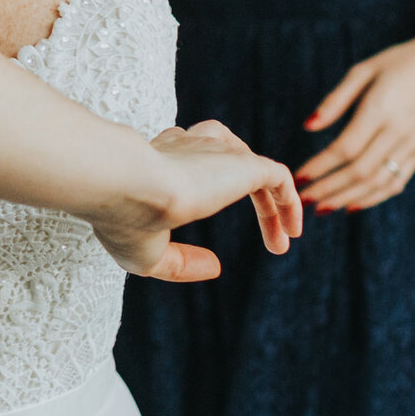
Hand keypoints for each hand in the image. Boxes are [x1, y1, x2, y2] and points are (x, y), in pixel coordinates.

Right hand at [87, 121, 300, 280]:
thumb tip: (216, 267)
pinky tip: (292, 230)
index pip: (183, 158)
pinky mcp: (240, 164)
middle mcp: (185, 149)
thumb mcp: (146, 254)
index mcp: (155, 162)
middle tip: (271, 239)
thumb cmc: (122, 218)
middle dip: (247, 192)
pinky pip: (276, 176)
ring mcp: (214, 153)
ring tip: (286, 236)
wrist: (122, 182)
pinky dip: (288, 201)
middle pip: (223, 155)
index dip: (201, 190)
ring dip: (270, 202)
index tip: (214, 227)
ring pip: (250, 164)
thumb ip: (179, 263)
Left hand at [296, 28, 414, 211]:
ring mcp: (413, 144)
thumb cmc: (397, 63)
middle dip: (329, 189)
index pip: (346, 148)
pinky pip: (397, 182)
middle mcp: (399, 131)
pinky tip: (351, 205)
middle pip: (360, 171)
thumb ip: (335, 100)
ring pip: (378, 183)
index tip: (298, 177)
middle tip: (302, 201)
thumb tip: (307, 127)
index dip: (320, 167)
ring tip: (322, 208)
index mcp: (381, 108)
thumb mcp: (363, 71)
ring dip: (347, 199)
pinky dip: (373, 198)